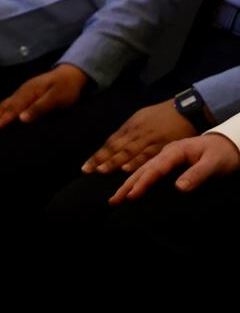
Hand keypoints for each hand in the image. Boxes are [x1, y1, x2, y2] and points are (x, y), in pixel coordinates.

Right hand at [0, 64, 88, 130]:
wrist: (70, 73)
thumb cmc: (66, 88)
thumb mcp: (57, 98)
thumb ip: (39, 108)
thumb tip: (22, 119)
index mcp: (28, 94)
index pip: (12, 110)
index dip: (1, 121)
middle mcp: (20, 93)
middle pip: (1, 108)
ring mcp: (20, 94)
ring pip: (1, 106)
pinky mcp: (22, 96)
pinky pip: (5, 105)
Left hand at [83, 100, 195, 173]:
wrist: (185, 109)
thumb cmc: (161, 115)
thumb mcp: (141, 119)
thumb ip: (128, 132)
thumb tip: (115, 145)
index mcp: (130, 126)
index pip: (110, 143)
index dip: (98, 156)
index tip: (86, 167)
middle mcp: (136, 132)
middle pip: (116, 147)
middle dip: (101, 160)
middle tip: (88, 170)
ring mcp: (149, 138)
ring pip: (129, 151)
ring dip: (115, 162)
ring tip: (103, 171)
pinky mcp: (163, 144)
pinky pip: (148, 154)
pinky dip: (137, 162)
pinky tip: (128, 169)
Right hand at [110, 133, 239, 202]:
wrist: (227, 142)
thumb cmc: (221, 153)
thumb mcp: (213, 164)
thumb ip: (197, 174)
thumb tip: (179, 188)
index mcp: (174, 151)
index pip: (154, 169)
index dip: (142, 183)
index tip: (130, 195)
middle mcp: (165, 152)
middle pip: (142, 169)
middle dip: (126, 185)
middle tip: (113, 200)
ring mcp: (165, 155)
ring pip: (142, 169)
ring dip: (127, 183)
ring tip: (115, 196)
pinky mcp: (167, 160)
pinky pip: (147, 169)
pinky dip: (135, 178)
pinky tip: (129, 186)